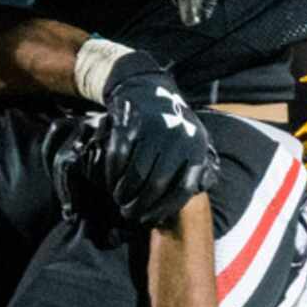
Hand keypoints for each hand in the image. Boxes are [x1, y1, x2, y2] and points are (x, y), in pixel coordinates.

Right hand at [52, 96, 218, 235]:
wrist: (144, 88)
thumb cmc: (168, 127)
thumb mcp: (189, 143)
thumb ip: (193, 170)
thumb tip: (190, 200)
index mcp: (196, 148)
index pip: (183, 189)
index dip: (164, 208)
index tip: (149, 218)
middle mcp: (178, 138)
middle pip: (155, 184)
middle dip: (138, 205)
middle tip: (128, 213)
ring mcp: (154, 129)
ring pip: (136, 173)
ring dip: (123, 192)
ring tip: (119, 199)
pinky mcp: (131, 123)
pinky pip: (119, 156)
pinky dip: (113, 173)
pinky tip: (111, 182)